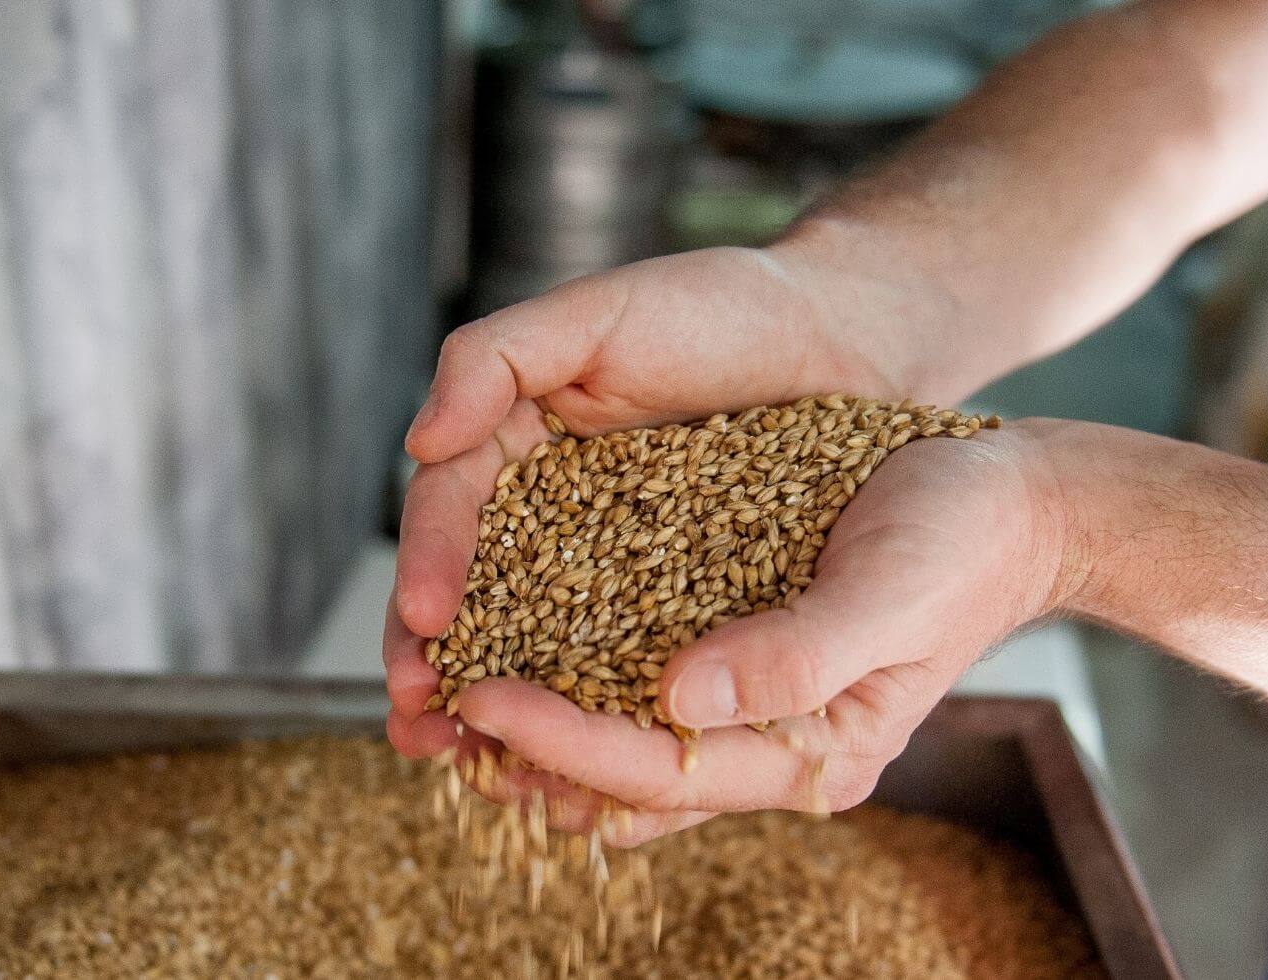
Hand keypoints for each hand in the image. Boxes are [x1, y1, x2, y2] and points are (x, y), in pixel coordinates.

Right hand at [384, 245, 957, 764]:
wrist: (849, 337)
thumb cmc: (722, 307)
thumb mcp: (602, 312)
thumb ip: (498, 358)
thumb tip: (419, 441)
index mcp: (511, 440)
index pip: (448, 510)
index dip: (428, 565)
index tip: (427, 620)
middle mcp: (547, 510)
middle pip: (472, 595)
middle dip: (435, 662)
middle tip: (417, 722)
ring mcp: (606, 563)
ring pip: (534, 643)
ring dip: (493, 707)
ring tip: (464, 762)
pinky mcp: (671, 605)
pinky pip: (616, 664)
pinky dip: (583, 712)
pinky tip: (564, 765)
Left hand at [391, 378, 1082, 840]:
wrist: (1010, 502)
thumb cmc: (961, 539)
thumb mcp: (892, 588)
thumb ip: (797, 654)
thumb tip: (682, 698)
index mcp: (814, 756)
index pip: (661, 769)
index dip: (563, 739)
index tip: (481, 697)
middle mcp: (771, 750)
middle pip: (619, 780)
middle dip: (518, 754)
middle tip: (421, 719)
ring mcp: (749, 711)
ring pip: (614, 745)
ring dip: (524, 729)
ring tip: (433, 699)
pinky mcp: (731, 663)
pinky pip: (630, 693)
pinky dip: (563, 679)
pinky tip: (500, 648)